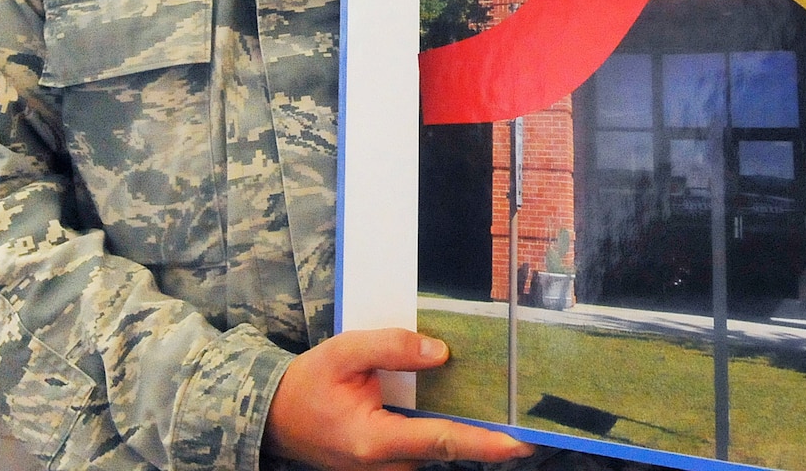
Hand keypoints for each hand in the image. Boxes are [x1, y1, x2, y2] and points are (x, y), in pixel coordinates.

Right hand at [263, 328, 531, 470]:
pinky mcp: (392, 462)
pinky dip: (450, 427)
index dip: (487, 443)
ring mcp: (390, 468)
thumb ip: (391, 347)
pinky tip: (470, 404)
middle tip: (528, 409)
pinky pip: (428, 444)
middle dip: (488, 431)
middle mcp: (387, 464)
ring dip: (470, 427)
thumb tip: (441, 352)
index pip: (443, 440)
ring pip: (440, 446)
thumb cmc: (308, 386)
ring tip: (505, 401)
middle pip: (450, 446)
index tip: (522, 443)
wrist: (277, 418)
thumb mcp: (344, 352)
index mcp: (375, 441)